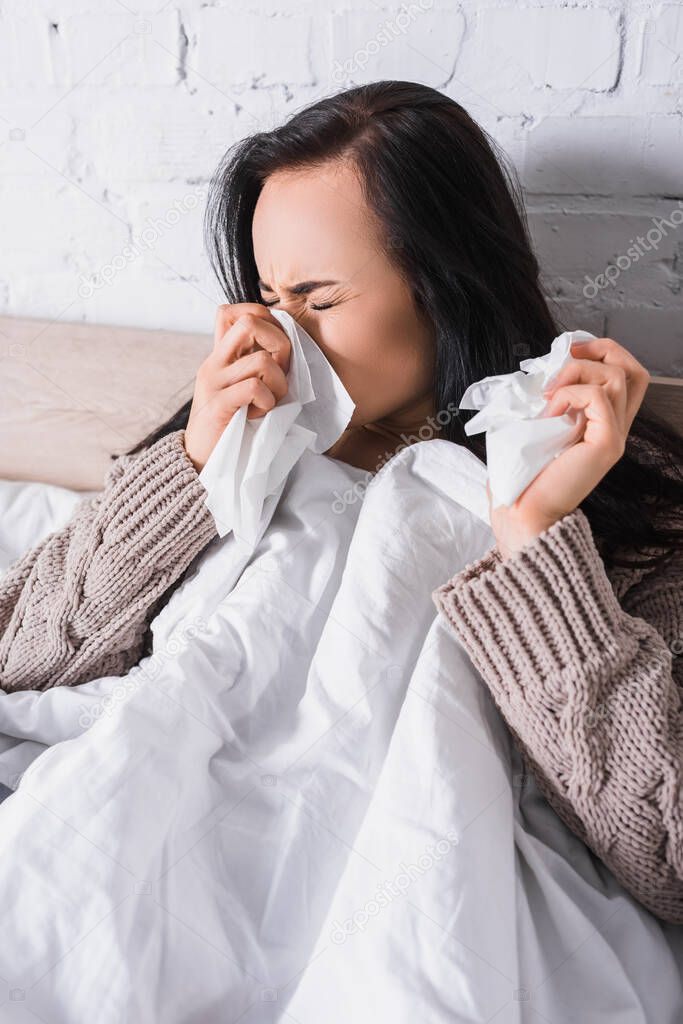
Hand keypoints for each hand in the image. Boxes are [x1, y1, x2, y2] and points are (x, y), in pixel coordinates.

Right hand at [184, 303, 290, 472]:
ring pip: (263, 360)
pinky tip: (258, 415)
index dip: (261, 317)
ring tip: (268, 403)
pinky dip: (266, 402)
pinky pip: (254, 387)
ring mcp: (213, 383)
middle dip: (279, 344)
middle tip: (280, 373)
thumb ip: (252, 365)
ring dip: (278, 385)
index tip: (275, 346)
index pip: (231, 311)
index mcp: (219, 356)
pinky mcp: (218, 406)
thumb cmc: (229, 425)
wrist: (199, 462)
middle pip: (249, 322)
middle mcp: (213, 363)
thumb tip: (283, 344)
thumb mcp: (238, 388)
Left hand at [489, 336, 650, 559]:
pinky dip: (569, 395)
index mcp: (601, 424)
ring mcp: (614, 436)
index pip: (627, 376)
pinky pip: (598, 397)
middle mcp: (615, 428)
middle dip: (600, 349)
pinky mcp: (607, 444)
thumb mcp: (536, 426)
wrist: (521, 511)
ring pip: (616, 377)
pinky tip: (548, 415)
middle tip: (564, 356)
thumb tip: (543, 369)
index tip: (568, 350)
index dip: (603, 351)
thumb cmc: (523, 475)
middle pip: (633, 371)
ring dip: (576, 372)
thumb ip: (551, 399)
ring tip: (548, 395)